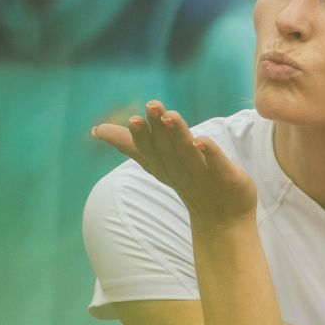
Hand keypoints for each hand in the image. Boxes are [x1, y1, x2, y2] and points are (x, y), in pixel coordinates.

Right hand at [93, 102, 256, 230]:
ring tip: (171, 115)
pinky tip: (203, 141)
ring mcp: (204, 177)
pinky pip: (218, 165)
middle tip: (152, 105)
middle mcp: (180, 171)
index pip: (148, 150)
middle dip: (158, 127)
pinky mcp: (227, 179)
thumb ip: (131, 145)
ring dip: (179, 134)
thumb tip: (96, 130)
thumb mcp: (157, 164)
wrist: (223, 220)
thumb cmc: (188, 183)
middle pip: (166, 148)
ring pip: (188, 153)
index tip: (132, 119)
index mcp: (163, 167)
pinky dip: (211, 154)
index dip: (140, 136)